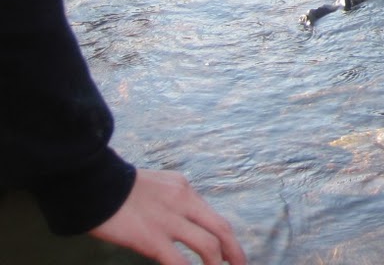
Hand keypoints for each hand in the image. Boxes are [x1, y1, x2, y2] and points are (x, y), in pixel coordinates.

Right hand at [90, 169, 246, 264]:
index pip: (213, 215)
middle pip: (221, 228)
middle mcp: (183, 201)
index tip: (230, 251)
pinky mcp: (151, 238)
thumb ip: (169, 202)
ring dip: (217, 264)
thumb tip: (177, 224)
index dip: (225, 236)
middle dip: (234, 251)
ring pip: (207, 245)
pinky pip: (178, 261)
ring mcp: (169, 220)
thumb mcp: (153, 186)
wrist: (92, 183)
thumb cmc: (114, 188)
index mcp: (183, 188)